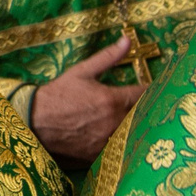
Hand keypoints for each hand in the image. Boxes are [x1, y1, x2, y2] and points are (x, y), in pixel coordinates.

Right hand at [27, 36, 145, 162]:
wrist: (34, 121)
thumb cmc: (57, 95)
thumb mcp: (82, 72)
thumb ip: (108, 57)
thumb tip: (127, 40)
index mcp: (113, 100)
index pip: (145, 95)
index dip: (155, 90)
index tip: (161, 87)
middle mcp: (114, 123)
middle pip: (144, 118)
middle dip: (149, 111)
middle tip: (155, 106)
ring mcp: (107, 142)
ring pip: (134, 136)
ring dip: (138, 129)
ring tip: (141, 124)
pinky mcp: (99, 156)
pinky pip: (119, 151)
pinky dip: (123, 144)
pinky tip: (124, 141)